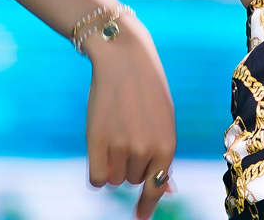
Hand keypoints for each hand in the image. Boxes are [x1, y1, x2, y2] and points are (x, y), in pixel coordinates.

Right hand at [83, 14, 177, 218]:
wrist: (124, 59)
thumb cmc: (147, 90)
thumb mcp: (164, 120)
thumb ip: (162, 154)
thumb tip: (166, 190)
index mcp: (167, 145)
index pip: (156, 186)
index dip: (147, 204)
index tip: (140, 218)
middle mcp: (146, 150)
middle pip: (131, 180)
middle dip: (129, 164)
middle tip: (128, 133)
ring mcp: (120, 147)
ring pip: (113, 179)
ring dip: (112, 164)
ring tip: (115, 133)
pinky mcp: (96, 142)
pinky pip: (96, 179)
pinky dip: (97, 170)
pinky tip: (99, 148)